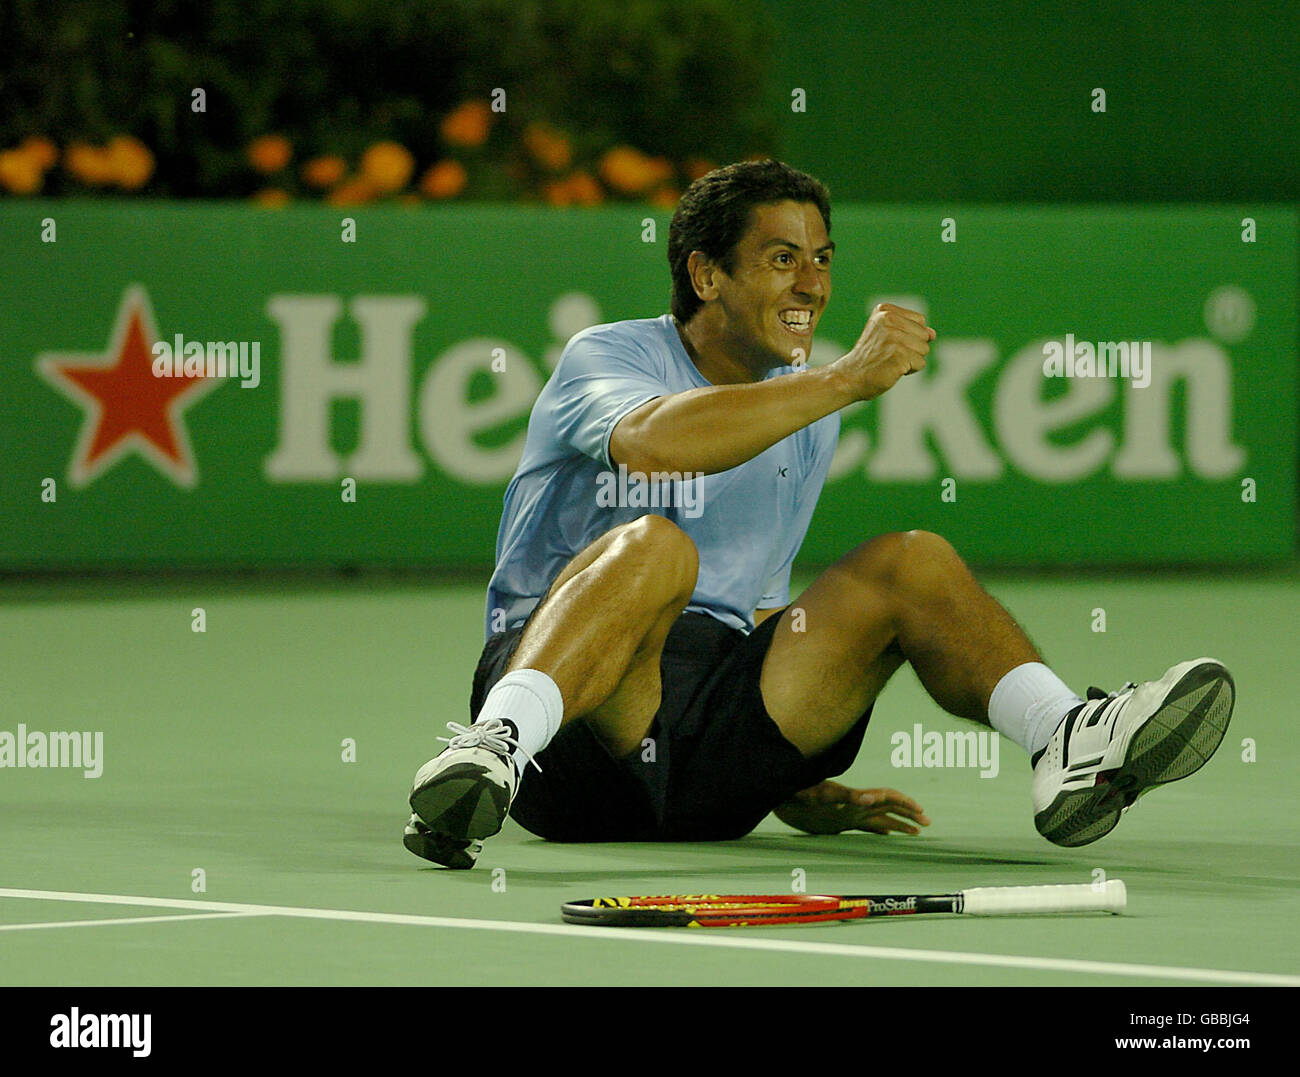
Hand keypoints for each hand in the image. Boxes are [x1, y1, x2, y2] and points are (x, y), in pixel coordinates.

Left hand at [773, 780, 930, 835]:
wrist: (782, 797)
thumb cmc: (797, 795)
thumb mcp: (817, 796)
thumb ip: (840, 796)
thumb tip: (866, 798)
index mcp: (853, 797)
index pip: (885, 796)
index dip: (904, 803)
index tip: (920, 812)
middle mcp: (854, 804)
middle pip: (888, 805)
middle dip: (908, 812)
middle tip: (927, 822)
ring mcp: (848, 813)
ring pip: (881, 816)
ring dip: (899, 822)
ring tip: (917, 831)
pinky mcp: (840, 822)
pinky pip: (866, 826)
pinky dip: (880, 829)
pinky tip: (887, 833)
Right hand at [832, 303, 934, 401]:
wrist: (849, 377)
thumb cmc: (870, 358)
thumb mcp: (889, 336)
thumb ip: (913, 331)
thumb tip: (933, 334)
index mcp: (885, 310)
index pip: (920, 321)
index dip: (910, 336)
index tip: (888, 343)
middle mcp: (889, 319)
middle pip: (924, 335)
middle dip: (913, 349)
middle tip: (888, 354)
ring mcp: (893, 337)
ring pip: (924, 349)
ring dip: (911, 360)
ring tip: (890, 361)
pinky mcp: (898, 354)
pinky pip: (920, 363)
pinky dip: (909, 370)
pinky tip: (892, 370)